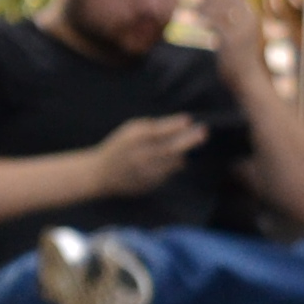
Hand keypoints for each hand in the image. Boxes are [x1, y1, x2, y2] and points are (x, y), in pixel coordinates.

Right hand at [88, 113, 206, 193]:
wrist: (100, 174)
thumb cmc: (119, 147)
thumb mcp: (130, 131)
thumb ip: (154, 127)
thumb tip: (185, 123)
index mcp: (133, 139)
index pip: (158, 131)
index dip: (175, 125)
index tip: (189, 120)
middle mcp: (139, 156)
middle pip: (171, 148)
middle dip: (189, 140)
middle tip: (203, 133)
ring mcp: (145, 172)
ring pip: (173, 162)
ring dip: (180, 154)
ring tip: (179, 149)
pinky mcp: (149, 184)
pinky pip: (168, 173)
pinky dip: (170, 166)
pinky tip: (162, 162)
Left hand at [186, 0, 269, 66]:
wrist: (248, 78)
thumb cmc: (238, 56)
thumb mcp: (234, 34)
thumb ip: (225, 20)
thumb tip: (206, 6)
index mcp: (252, 16)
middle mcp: (251, 19)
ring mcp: (244, 29)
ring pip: (222, 10)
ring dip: (205, 6)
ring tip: (191, 5)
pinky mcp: (234, 40)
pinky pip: (217, 24)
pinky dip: (205, 19)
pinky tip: (195, 18)